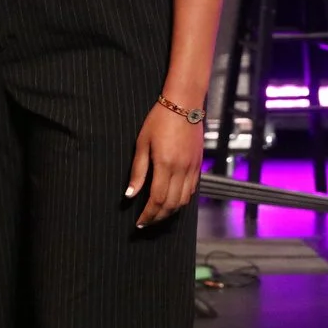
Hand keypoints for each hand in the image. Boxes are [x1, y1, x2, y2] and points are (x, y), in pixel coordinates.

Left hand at [125, 97, 203, 226]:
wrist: (184, 104)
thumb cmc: (159, 120)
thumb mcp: (142, 144)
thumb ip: (138, 171)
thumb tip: (130, 195)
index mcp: (165, 165)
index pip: (157, 200)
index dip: (148, 214)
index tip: (139, 222)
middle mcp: (181, 170)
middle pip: (171, 205)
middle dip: (158, 217)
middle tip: (146, 222)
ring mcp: (192, 168)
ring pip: (183, 200)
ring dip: (170, 212)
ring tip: (157, 214)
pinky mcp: (198, 165)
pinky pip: (191, 190)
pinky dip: (181, 200)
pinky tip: (171, 200)